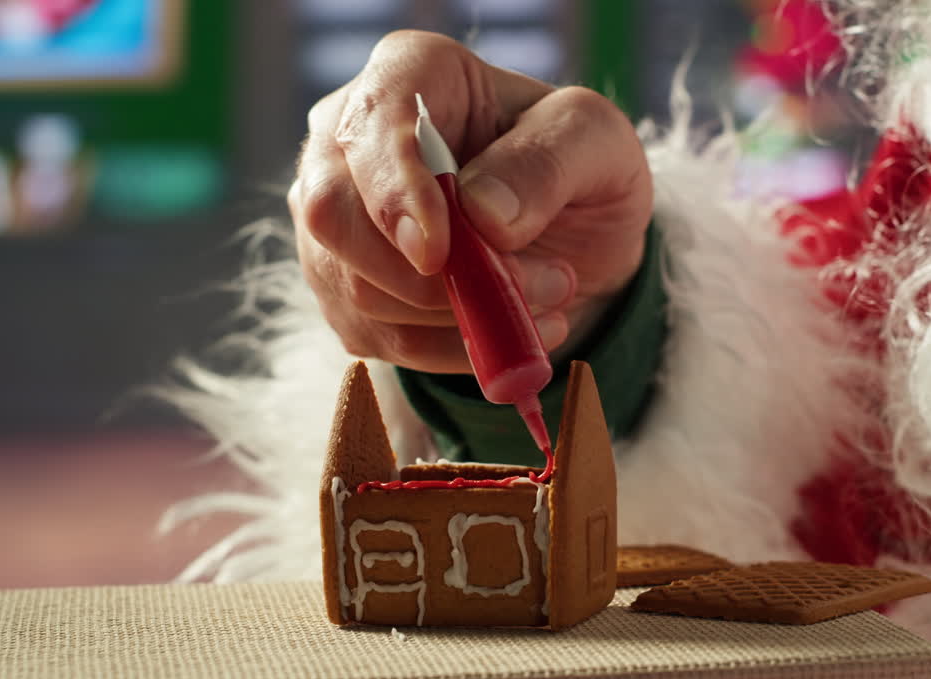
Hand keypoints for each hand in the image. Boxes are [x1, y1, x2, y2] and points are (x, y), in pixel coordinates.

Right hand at [288, 31, 652, 373]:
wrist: (574, 232)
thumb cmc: (577, 164)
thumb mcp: (595, 141)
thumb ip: (546, 163)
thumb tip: (480, 214)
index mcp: (409, 74)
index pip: (369, 127)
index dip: (393, 192)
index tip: (438, 253)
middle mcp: (349, 140)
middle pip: (335, 216)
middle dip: (430, 278)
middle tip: (539, 287)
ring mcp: (337, 218)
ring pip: (355, 288)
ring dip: (457, 317)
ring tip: (546, 300)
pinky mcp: (345, 286)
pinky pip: (376, 337)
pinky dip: (448, 351)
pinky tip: (506, 330)